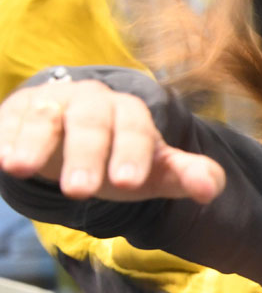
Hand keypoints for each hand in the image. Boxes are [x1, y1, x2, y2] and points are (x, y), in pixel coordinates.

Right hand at [0, 78, 224, 203]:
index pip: (136, 130)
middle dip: (85, 156)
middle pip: (90, 124)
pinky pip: (8, 121)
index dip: (133, 154)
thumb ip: (185, 176)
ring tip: (19, 168)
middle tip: (78, 191)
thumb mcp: (153, 170)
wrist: (78, 136)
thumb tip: (211, 188)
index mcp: (131, 113)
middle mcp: (91, 102)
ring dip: (32, 142)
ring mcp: (51, 104)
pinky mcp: (17, 112)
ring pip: (44, 117)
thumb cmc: (121, 157)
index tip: (127, 182)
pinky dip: (1, 136)